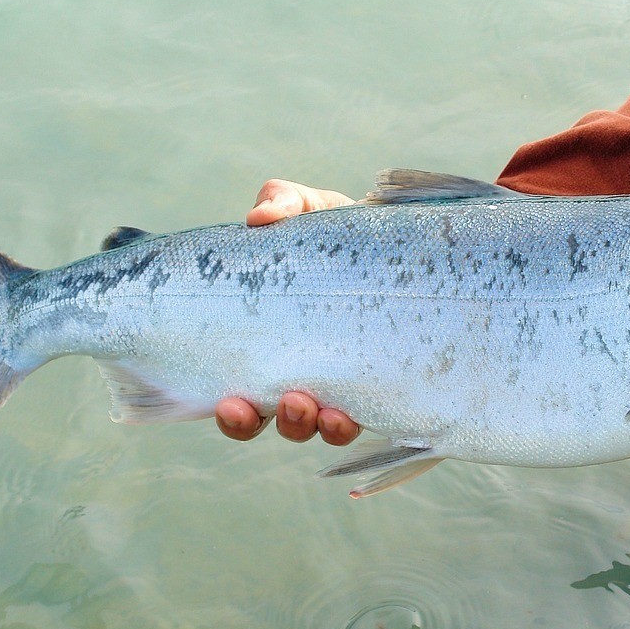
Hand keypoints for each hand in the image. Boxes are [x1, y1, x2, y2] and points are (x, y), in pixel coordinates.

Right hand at [216, 179, 360, 443]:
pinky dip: (350, 420)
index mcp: (271, 344)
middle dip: (273, 422)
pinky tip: (348, 414)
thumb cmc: (340, 232)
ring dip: (311, 425)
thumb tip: (259, 217)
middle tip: (278, 406)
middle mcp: (301, 372)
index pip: (241, 393)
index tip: (229, 402)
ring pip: (317, 425)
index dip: (233, 412)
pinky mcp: (380, 381)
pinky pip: (364, 416)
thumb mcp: (309, 211)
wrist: (400, 241)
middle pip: (275, 420)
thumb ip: (282, 203)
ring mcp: (341, 381)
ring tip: (317, 411)